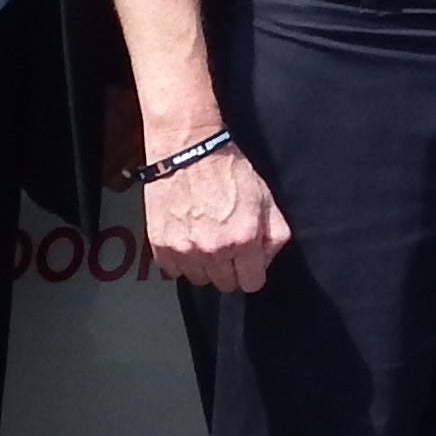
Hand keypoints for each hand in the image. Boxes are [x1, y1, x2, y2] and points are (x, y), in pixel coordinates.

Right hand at [143, 136, 291, 294]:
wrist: (187, 150)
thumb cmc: (228, 171)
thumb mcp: (266, 198)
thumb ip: (274, 235)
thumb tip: (264, 261)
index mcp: (244, 239)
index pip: (252, 283)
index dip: (251, 272)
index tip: (245, 262)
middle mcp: (215, 249)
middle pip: (224, 285)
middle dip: (228, 269)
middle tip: (223, 244)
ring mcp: (186, 250)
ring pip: (198, 279)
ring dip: (203, 265)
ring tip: (203, 238)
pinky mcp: (161, 245)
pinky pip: (173, 271)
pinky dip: (179, 259)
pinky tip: (185, 237)